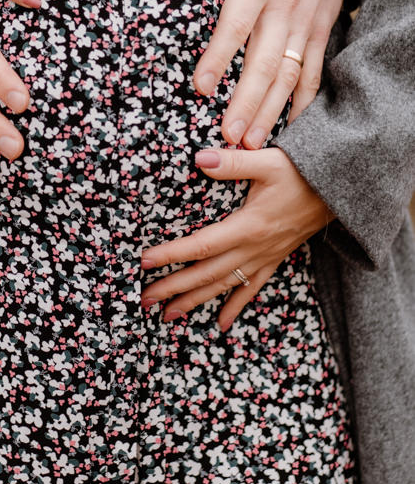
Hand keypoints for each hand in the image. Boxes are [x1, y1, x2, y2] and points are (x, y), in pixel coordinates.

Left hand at [140, 147, 333, 329]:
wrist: (340, 191)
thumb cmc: (302, 172)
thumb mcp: (268, 161)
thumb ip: (233, 162)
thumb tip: (199, 158)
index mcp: (249, 226)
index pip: (201, 245)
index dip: (171, 254)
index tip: (144, 261)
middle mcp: (254, 248)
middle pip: (206, 274)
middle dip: (173, 288)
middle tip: (143, 300)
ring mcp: (265, 257)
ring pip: (224, 286)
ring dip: (195, 302)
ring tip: (168, 316)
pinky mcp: (274, 260)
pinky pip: (252, 289)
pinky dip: (234, 307)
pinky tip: (221, 324)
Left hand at [187, 0, 343, 147]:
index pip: (236, 23)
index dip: (219, 57)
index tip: (201, 88)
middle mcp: (285, 6)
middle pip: (264, 61)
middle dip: (246, 102)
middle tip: (228, 137)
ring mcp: (306, 22)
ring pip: (288, 74)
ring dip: (270, 110)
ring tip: (251, 143)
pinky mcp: (321, 30)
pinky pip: (314, 72)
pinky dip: (303, 102)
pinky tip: (287, 127)